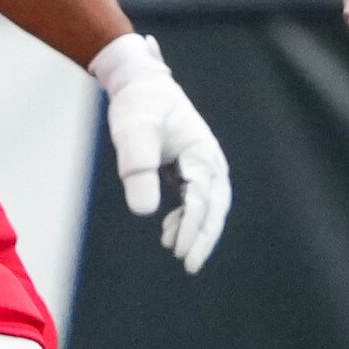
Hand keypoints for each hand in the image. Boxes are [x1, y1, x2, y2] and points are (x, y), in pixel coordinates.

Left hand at [89, 34, 229, 273]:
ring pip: (209, 205)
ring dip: (196, 228)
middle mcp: (210, 161)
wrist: (142, 83)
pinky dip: (188, 216)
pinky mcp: (193, 167)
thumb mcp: (133, 135)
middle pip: (215, 207)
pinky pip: (198, 198)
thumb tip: (145, 213)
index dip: (192, 227)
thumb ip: (138, 171)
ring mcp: (204, 164)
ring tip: (174, 249)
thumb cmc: (138, 106)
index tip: (180, 252)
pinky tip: (169, 229)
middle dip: (204, 237)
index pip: (202, 199)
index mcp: (202, 152)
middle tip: (190, 265)